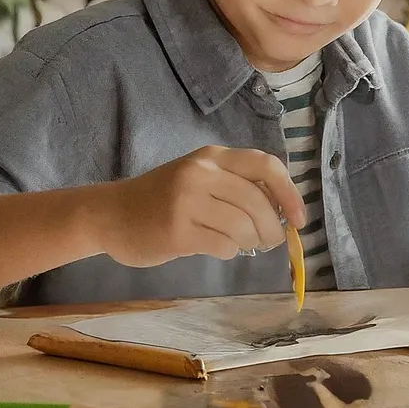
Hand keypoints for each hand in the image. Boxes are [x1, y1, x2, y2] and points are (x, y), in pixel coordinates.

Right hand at [99, 146, 306, 266]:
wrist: (110, 214)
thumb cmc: (162, 198)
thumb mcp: (198, 177)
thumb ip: (235, 186)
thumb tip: (283, 212)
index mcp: (212, 156)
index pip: (266, 166)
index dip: (290, 193)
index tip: (299, 219)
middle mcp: (201, 172)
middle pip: (258, 202)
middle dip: (273, 228)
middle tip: (270, 241)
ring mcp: (187, 201)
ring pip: (243, 226)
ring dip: (250, 242)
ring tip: (241, 243)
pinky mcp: (177, 231)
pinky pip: (223, 246)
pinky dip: (228, 251)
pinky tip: (215, 246)